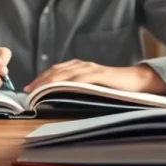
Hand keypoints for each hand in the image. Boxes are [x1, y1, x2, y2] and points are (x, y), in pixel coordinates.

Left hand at [23, 60, 165, 94]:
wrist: (138, 81)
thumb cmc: (115, 87)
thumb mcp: (92, 88)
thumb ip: (79, 90)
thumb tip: (59, 100)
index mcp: (80, 67)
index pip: (55, 71)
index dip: (41, 78)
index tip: (28, 89)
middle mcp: (83, 65)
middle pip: (56, 70)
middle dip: (40, 80)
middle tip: (28, 91)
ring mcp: (91, 69)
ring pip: (65, 73)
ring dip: (49, 81)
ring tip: (38, 90)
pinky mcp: (100, 75)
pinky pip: (81, 78)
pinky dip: (68, 82)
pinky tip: (59, 87)